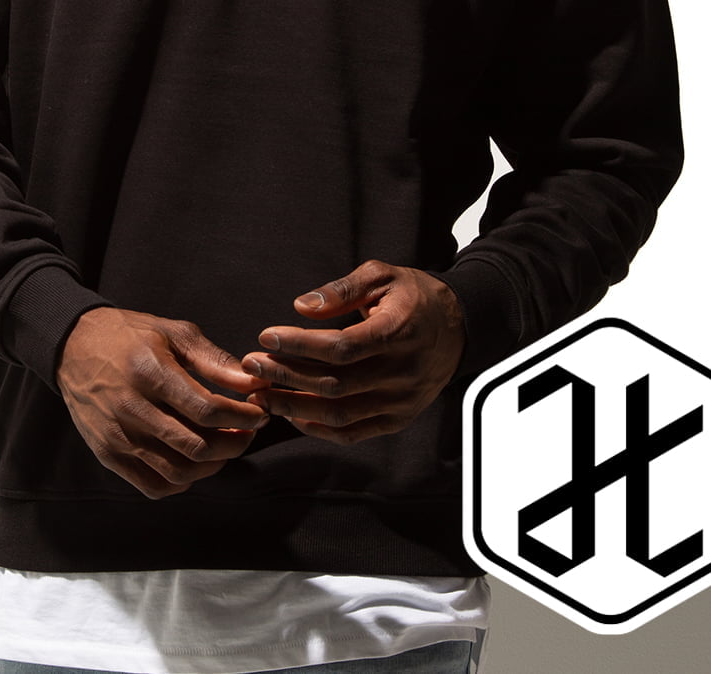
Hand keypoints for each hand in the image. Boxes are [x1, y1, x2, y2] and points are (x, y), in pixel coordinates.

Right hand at [58, 307, 269, 498]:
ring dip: (212, 466)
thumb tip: (253, 383)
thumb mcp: (175, 334)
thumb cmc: (131, 335)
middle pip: (197, 447)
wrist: (74, 347)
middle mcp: (132, 409)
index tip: (259, 412)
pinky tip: (194, 462)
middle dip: (235, 443)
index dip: (242, 416)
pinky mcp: (108, 455)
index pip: (207, 410)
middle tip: (249, 431)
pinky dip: (182, 481)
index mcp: (150, 372)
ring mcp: (118, 437)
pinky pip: (153, 486)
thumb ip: (215, 361)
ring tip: (226, 446)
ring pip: (178, 472)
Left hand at [240, 260, 465, 443]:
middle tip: (251, 365)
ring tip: (262, 394)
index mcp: (398, 331)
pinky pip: (354, 433)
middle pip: (334, 384)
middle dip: (286, 376)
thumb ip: (342, 290)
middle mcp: (401, 372)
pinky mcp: (398, 419)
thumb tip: (302, 306)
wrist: (458, 329)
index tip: (265, 336)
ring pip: (340, 414)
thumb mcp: (382, 276)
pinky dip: (319, 429)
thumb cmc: (414, 297)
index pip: (341, 347)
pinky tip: (292, 415)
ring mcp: (401, 401)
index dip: (299, 345)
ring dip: (295, 407)